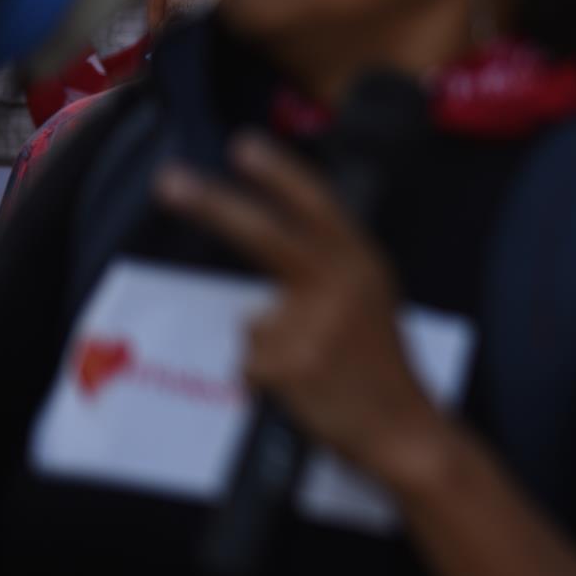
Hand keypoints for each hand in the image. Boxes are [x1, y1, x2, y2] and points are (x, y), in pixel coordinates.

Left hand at [154, 133, 446, 484]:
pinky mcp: (289, 365)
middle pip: (267, 236)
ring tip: (313, 367)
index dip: (281, 174)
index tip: (243, 145)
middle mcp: (342, 285)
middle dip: (214, 205)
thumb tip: (272, 248)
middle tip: (170, 181)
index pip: (319, 205)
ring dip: (268, 346)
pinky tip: (304, 389)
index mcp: (365, 263)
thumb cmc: (383, 366)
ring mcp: (313, 326)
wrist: (405, 430)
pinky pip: (250, 362)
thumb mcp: (374, 297)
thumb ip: (334, 266)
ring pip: (253, 320)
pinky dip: (266, 378)